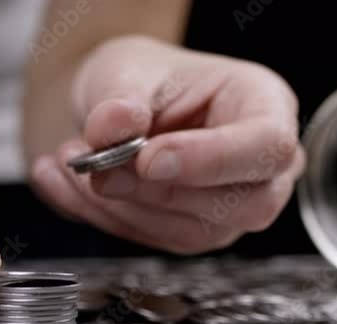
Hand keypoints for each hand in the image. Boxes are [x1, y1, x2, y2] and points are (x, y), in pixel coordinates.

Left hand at [30, 36, 304, 253]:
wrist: (119, 106)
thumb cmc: (143, 79)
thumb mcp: (127, 69)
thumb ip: (121, 99)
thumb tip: (114, 127)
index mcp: (267, 106)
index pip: (268, 147)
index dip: (212, 160)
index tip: (149, 159)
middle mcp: (262, 166)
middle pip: (245, 204)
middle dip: (161, 193)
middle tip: (100, 170)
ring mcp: (235, 207)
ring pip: (195, 232)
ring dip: (123, 207)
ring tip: (71, 166)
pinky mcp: (198, 232)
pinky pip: (158, 240)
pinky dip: (106, 216)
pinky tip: (69, 185)